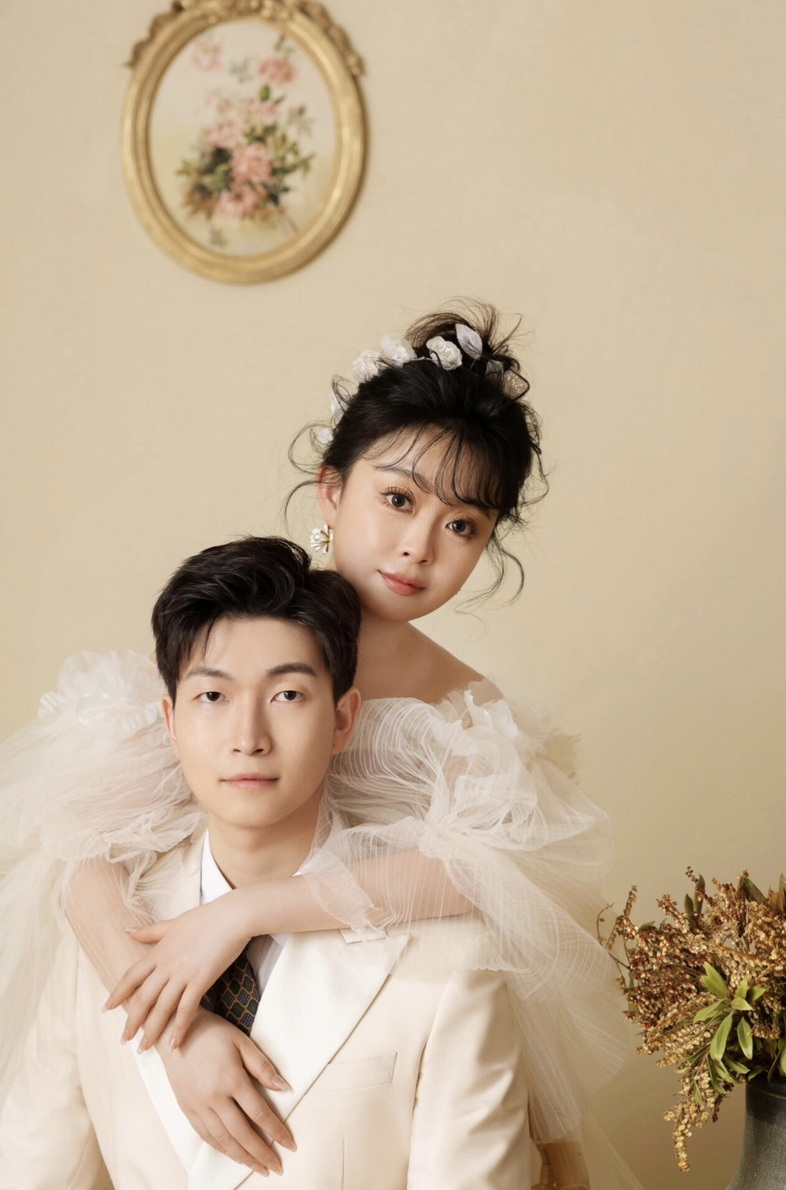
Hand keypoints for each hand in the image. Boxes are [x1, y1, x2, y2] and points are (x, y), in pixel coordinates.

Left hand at [104, 893, 252, 1047]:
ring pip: (161, 1008)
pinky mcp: (201, 981)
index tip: (107, 1009)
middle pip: (143, 998)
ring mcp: (183, 974)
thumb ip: (150, 931)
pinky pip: (187, 1010)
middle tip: (124, 1039)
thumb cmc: (206, 918)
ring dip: (151, 1031)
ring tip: (144, 1048)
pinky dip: (179, 1028)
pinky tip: (175, 1044)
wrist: (232, 917)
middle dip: (132, 1021)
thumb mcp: (173, 923)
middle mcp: (166, 965)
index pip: (131, 976)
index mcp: (159, 951)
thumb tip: (127, 930)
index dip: (118, 993)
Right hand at [158, 1007, 295, 1175]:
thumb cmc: (212, 1033)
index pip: (259, 1113)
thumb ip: (262, 1067)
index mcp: (231, 1079)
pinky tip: (233, 1154)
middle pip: (242, 1134)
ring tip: (258, 1167)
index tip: (291, 1145)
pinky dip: (222, 1149)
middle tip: (277, 1168)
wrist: (174, 1032)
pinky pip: (206, 1136)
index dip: (277, 1132)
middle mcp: (214, 1098)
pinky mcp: (187, 1109)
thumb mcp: (241, 1042)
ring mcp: (198, 1106)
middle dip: (261, 1154)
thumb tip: (284, 1088)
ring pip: (224, 1140)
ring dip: (243, 1157)